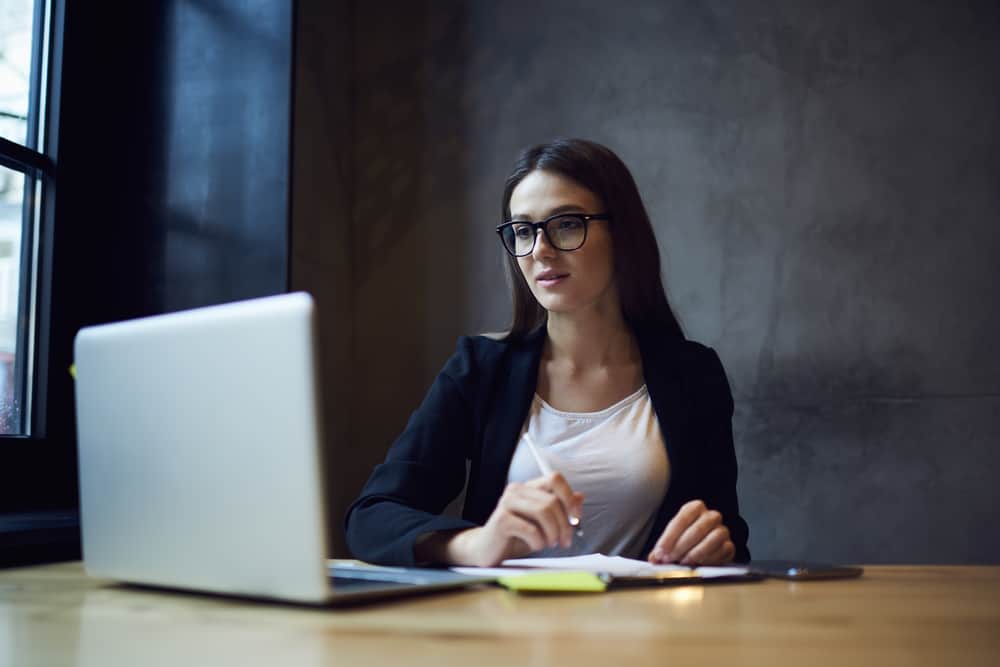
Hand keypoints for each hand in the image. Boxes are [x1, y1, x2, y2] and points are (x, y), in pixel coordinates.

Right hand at [446, 473, 583, 566]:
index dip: (569, 497)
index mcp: (528, 488)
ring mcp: (507, 502)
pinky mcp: (501, 519)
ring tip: (549, 544)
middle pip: (552, 500)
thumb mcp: (543, 524)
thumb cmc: (517, 537)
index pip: (555, 478)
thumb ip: (560, 510)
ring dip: (553, 533)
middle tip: (564, 542)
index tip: (576, 518)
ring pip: (544, 511)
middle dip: (565, 525)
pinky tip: (534, 545)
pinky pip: (531, 529)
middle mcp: (517, 490)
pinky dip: (539, 541)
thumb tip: (580, 496)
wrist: (487, 552)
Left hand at [647, 499, 734, 565]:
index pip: (682, 519)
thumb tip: (653, 559)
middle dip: (681, 546)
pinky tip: (699, 563)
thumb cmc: (685, 539)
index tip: (660, 551)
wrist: (704, 547)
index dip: (669, 537)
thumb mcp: (672, 539)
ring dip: (696, 552)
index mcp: (694, 508)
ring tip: (684, 561)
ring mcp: (722, 530)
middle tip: (670, 559)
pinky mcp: (729, 545)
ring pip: (713, 538)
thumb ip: (662, 548)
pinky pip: (723, 550)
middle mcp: (710, 516)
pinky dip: (709, 558)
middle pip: (697, 529)